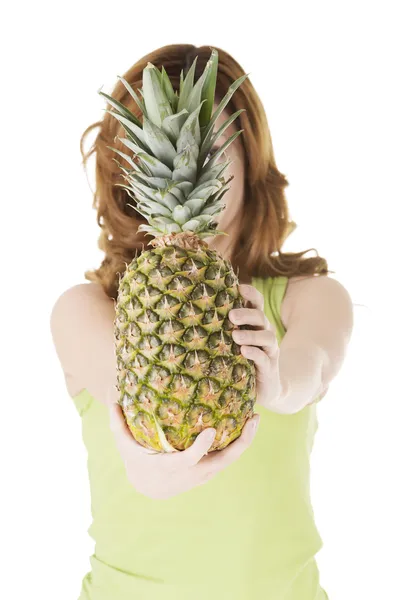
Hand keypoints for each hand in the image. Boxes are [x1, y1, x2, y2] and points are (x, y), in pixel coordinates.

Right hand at [108, 388, 260, 499]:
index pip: (190, 460)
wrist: (152, 488)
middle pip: (223, 460)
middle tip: (253, 418)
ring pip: (231, 458)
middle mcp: (194, 473)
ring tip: (255, 416)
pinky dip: (240, 441)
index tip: (210, 431)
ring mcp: (205, 473)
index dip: (201, 448)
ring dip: (246, 439)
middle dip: (241, 442)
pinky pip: (229, 455)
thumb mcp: (126, 445)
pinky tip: (246, 421)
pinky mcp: (211, 469)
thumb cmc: (139, 461)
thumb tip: (110, 398)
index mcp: (173, 467)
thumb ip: (118, 423)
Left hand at [229, 284, 286, 412]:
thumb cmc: (242, 360)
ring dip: (251, 335)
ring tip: (235, 336)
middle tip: (231, 315)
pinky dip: (255, 353)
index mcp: (255, 324)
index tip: (238, 288)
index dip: (251, 294)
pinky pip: (264, 358)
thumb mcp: (233, 342)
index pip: (257, 303)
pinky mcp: (269, 368)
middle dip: (247, 314)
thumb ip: (224, 327)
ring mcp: (269, 350)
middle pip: (261, 317)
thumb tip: (196, 311)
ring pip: (266, 337)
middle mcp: (264, 333)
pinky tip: (243, 351)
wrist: (267, 389)